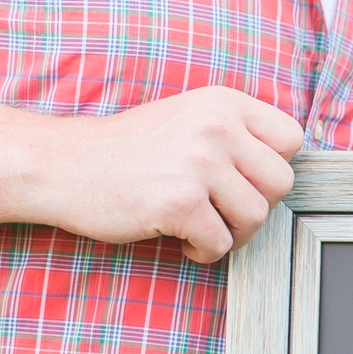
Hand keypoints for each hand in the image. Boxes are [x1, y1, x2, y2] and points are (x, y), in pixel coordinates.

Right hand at [33, 86, 302, 263]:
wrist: (61, 165)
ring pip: (256, 217)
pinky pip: (221, 243)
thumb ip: (235, 135)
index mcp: (223, 102)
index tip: (243, 181)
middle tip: (222, 212)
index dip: (272, 168)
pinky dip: (204, 251)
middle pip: (281, 183)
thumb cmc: (128, 151)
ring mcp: (198, 163)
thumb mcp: (188, 119)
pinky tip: (180, 239)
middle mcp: (216, 126)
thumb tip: (284, 174)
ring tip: (200, 226)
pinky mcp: (179, 202)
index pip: (291, 138)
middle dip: (256, 206)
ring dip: (231, 233)